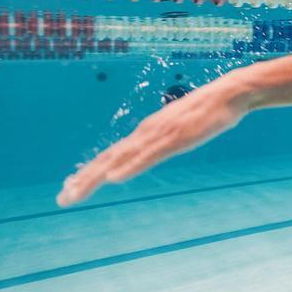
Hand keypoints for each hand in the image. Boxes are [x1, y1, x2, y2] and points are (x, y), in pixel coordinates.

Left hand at [56, 82, 247, 206]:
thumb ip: (165, 140)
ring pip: (120, 159)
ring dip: (95, 177)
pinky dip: (128, 167)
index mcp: (146, 132)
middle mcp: (145, 132)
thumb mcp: (181, 130)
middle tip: (62, 199)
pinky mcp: (174, 139)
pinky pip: (147, 156)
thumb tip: (154, 150)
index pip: (111, 154)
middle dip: (83, 179)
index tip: (70, 187)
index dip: (89, 171)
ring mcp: (158, 135)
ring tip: (75, 192)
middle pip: (108, 158)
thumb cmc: (207, 111)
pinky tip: (113, 178)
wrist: (229, 92)